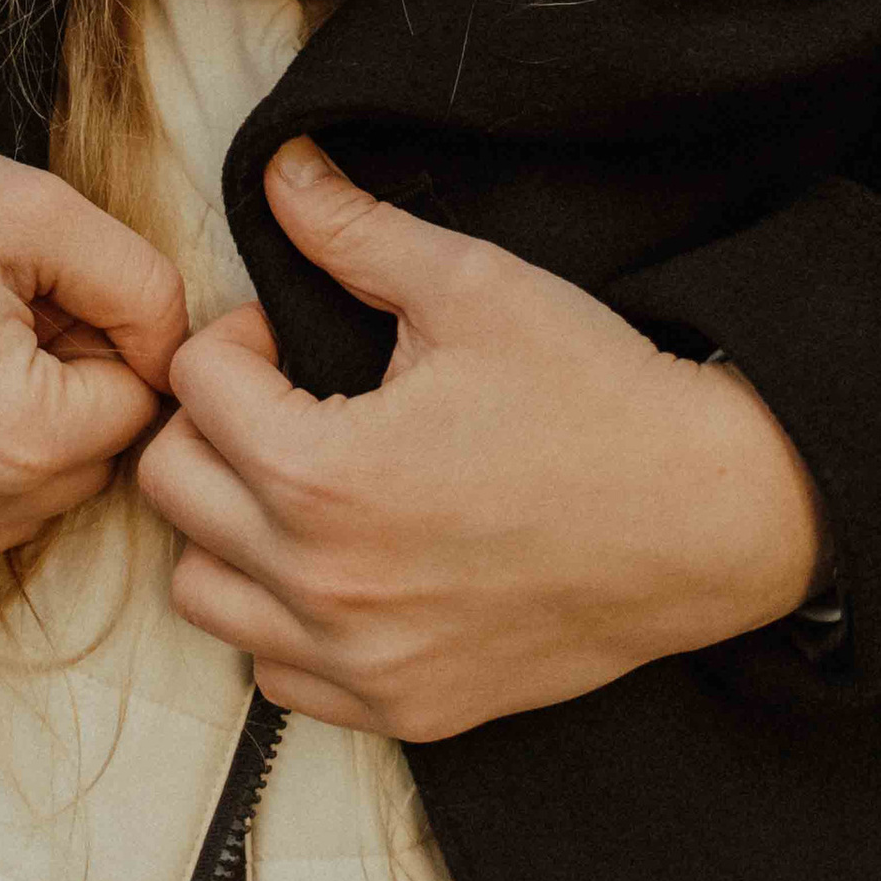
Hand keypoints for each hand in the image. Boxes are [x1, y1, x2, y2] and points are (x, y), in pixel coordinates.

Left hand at [133, 139, 829, 738]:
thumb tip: (279, 171)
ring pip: (203, 592)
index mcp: (322, 474)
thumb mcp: (472, 287)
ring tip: (304, 484)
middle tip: (290, 401)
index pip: (193, 386)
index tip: (293, 341)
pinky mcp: (404, 709)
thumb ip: (354, 232)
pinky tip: (343, 565)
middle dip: (216, 425)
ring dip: (229, 528)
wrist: (709, 516)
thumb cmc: (597, 398)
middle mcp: (322, 584)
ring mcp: (361, 661)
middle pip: (171, 488)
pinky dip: (283, 621)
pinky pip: (275, 675)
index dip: (238, 340)